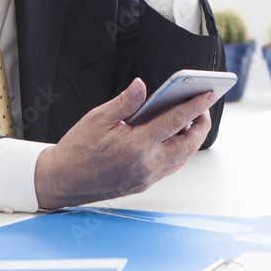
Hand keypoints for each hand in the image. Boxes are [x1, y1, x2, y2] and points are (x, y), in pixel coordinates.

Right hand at [34, 78, 214, 210]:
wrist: (62, 180)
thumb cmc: (77, 150)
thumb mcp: (98, 118)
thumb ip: (125, 102)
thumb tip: (142, 86)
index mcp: (136, 145)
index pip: (175, 121)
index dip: (195, 106)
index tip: (207, 94)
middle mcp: (146, 164)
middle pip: (188, 145)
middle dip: (201, 125)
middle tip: (203, 108)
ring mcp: (146, 177)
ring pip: (181, 158)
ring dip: (191, 140)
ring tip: (191, 121)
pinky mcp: (143, 184)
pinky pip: (170, 167)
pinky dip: (178, 152)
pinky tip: (173, 139)